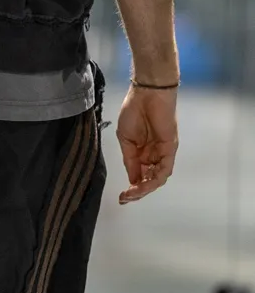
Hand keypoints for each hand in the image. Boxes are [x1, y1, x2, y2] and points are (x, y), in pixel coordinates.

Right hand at [115, 85, 177, 204]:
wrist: (146, 94)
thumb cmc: (133, 111)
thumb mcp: (125, 139)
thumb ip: (129, 160)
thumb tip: (132, 179)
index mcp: (142, 153)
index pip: (139, 176)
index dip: (131, 188)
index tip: (121, 197)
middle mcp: (154, 156)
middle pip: (149, 180)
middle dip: (138, 192)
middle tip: (126, 198)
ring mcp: (163, 153)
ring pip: (157, 178)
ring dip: (145, 188)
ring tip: (133, 193)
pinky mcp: (170, 148)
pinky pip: (165, 168)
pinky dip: (155, 178)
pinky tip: (143, 184)